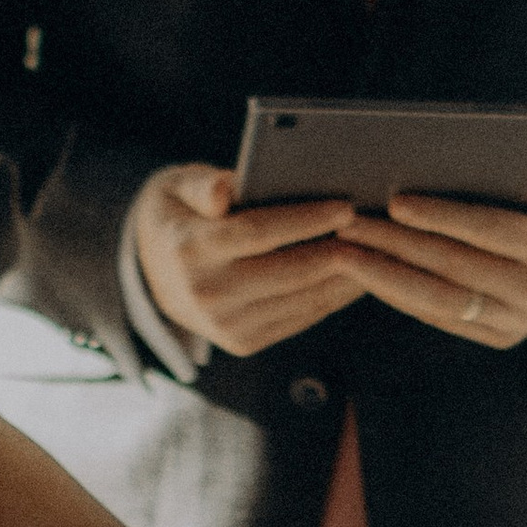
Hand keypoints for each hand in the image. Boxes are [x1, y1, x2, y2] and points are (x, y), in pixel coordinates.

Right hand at [133, 163, 366, 357]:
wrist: (150, 273)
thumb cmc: (178, 214)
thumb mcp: (177, 187)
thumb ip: (203, 184)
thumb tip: (226, 189)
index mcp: (189, 249)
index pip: (257, 232)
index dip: (306, 220)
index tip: (346, 205)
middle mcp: (206, 294)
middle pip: (288, 271)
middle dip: (337, 251)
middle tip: (376, 230)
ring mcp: (225, 326)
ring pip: (300, 300)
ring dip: (343, 278)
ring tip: (376, 251)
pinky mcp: (243, 343)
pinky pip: (299, 318)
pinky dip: (331, 298)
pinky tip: (355, 277)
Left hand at [334, 159, 526, 350]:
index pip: (488, 230)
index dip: (440, 216)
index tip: (395, 201)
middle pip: (452, 265)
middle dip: (396, 243)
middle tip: (350, 223)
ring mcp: (516, 322)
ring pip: (439, 298)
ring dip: (386, 276)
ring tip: (345, 252)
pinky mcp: (497, 338)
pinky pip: (440, 317)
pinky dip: (402, 296)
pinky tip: (369, 274)